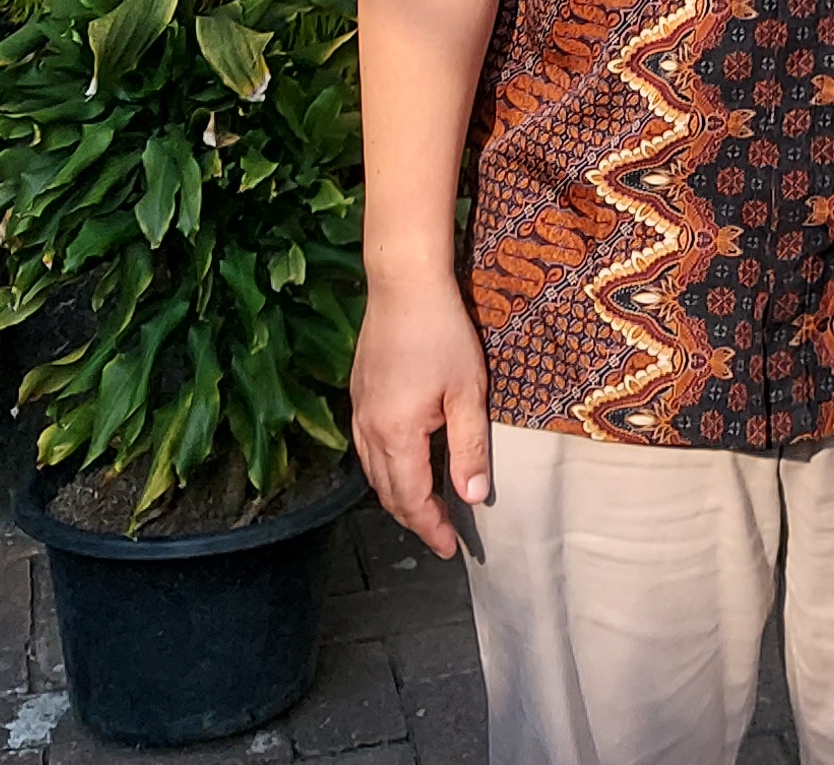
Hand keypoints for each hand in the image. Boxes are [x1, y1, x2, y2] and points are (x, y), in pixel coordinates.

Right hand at [349, 273, 490, 556]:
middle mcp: (369, 429)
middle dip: (415, 519)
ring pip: (373, 472)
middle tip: (442, 535)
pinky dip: (386, 470)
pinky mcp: (359, 395)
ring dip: (399, 496)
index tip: (451, 548)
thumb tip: (474, 496)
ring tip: (427, 508)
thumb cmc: (442, 333)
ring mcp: (359, 412)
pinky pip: (368, 449)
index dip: (431, 528)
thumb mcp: (467, 392)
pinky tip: (405, 465)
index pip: (411, 499)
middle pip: (388, 492)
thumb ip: (469, 448)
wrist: (404, 284)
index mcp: (396, 434)